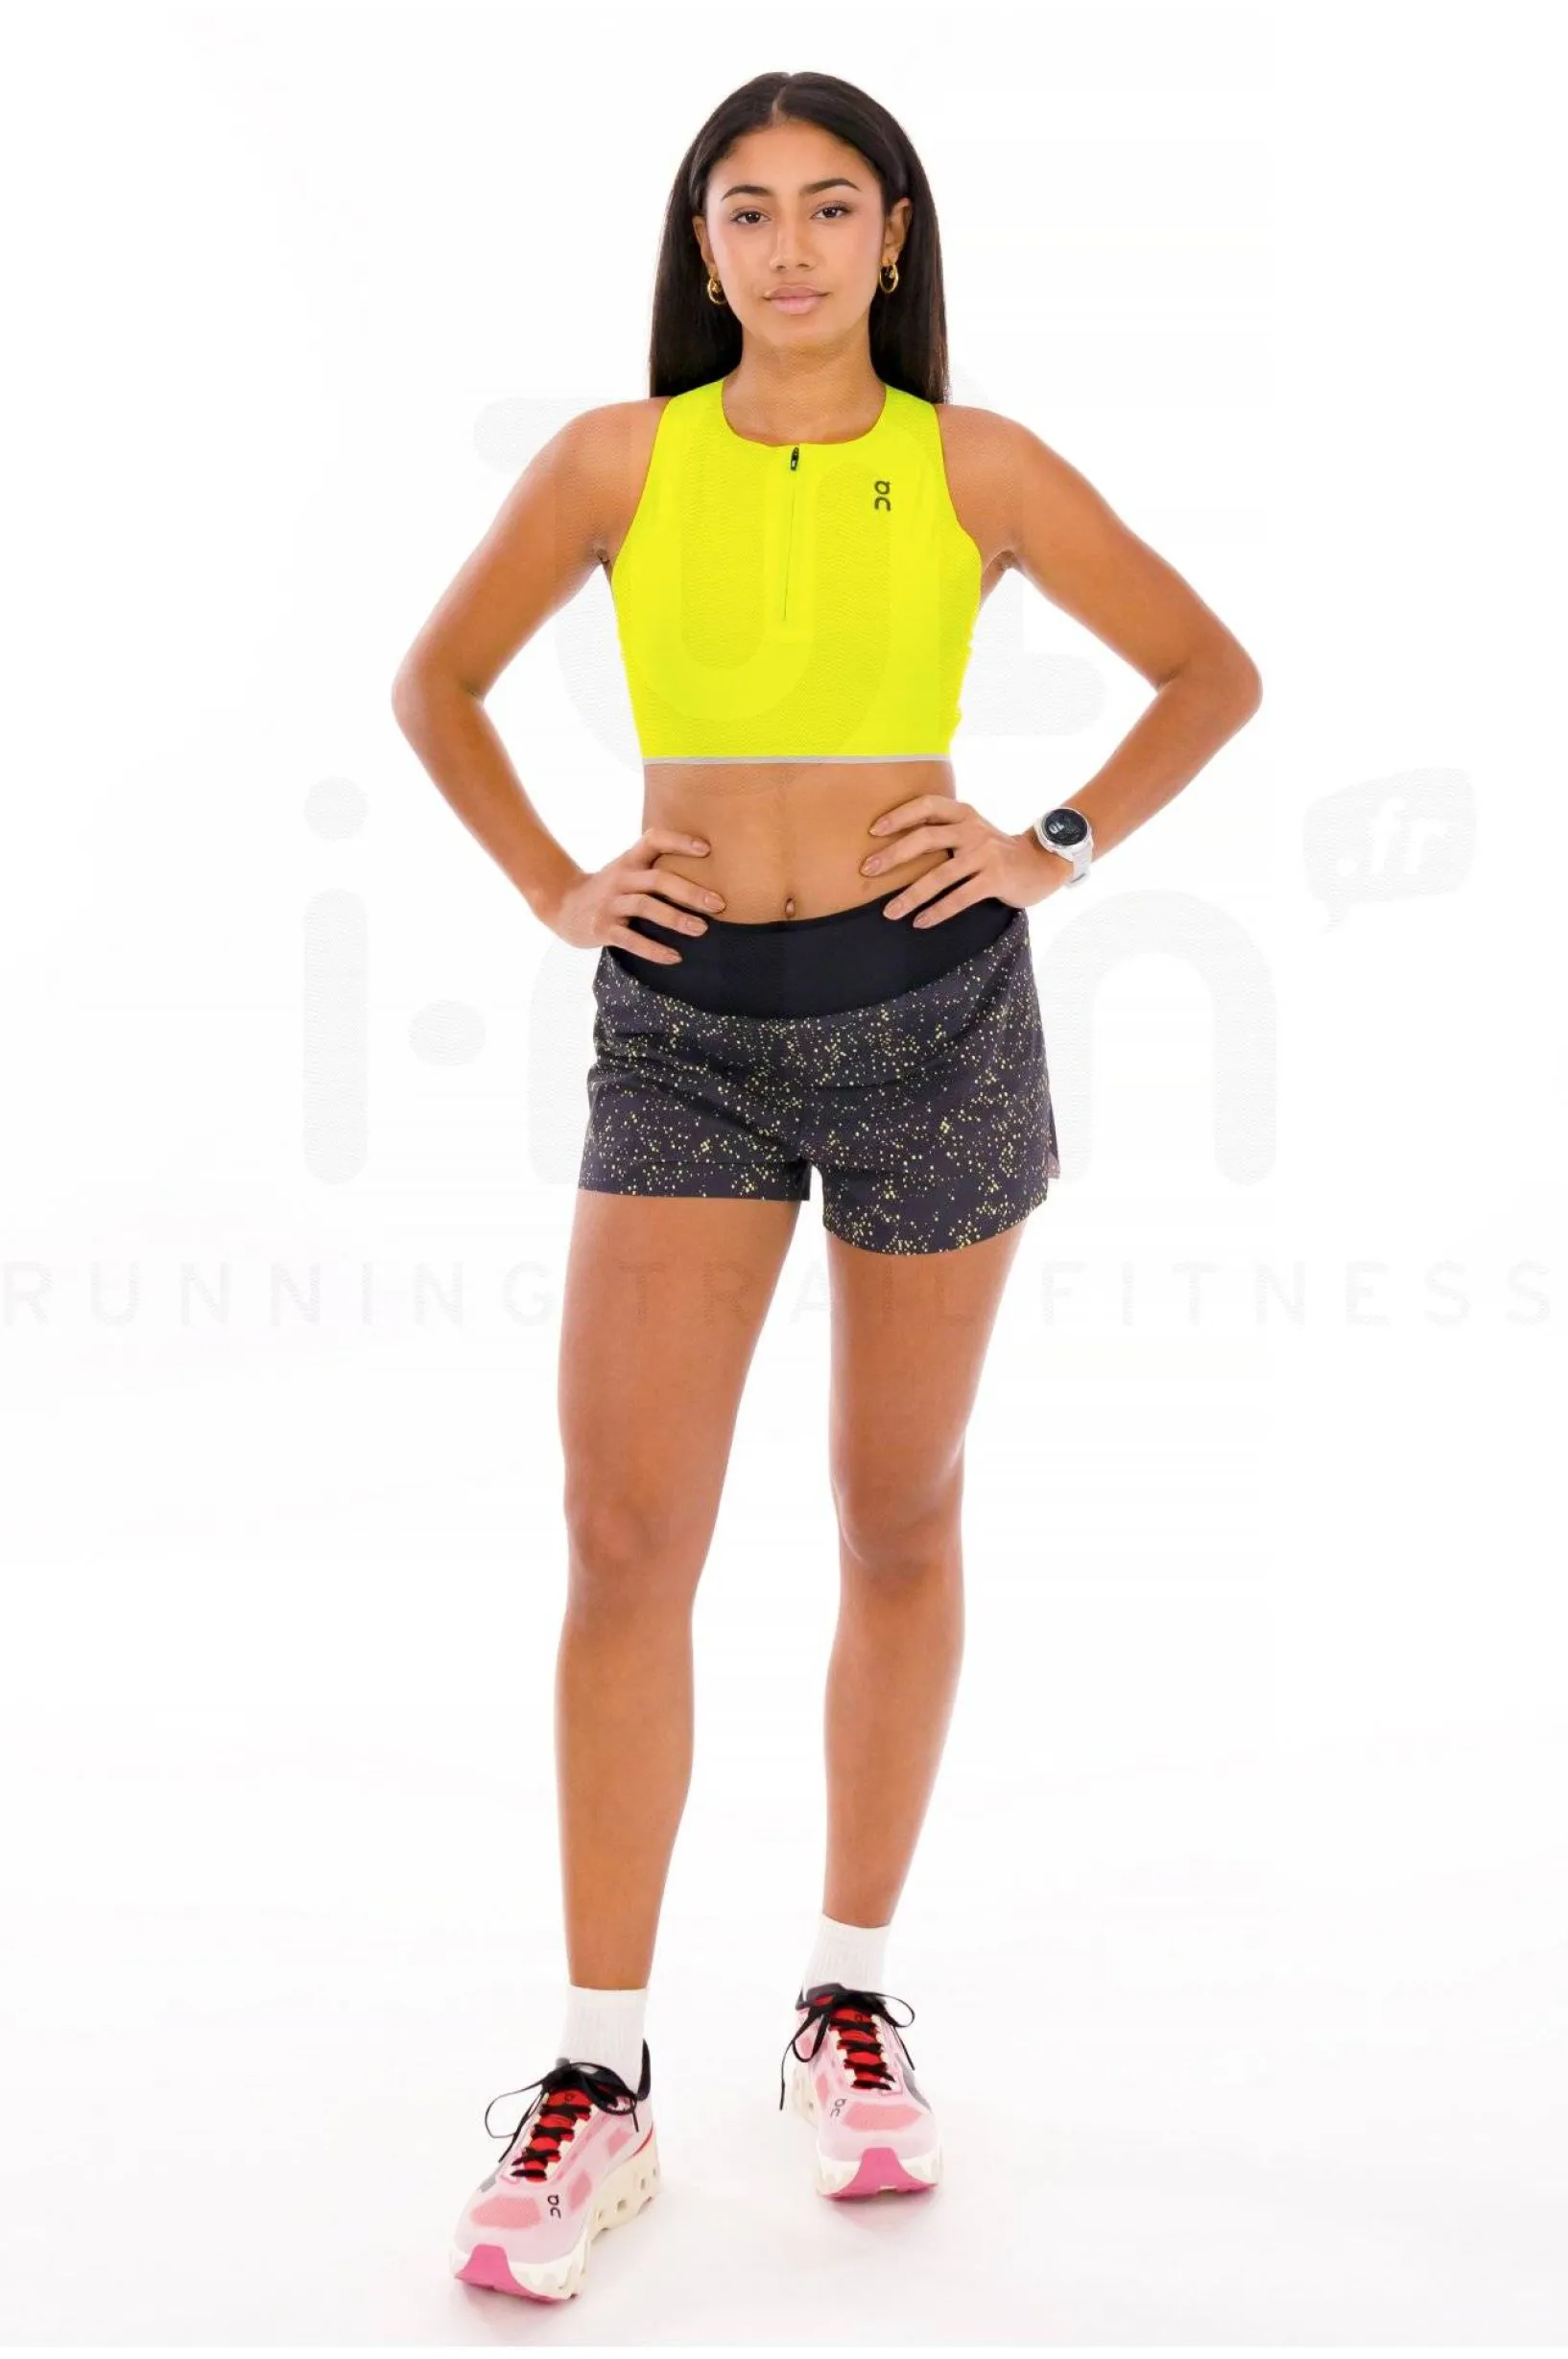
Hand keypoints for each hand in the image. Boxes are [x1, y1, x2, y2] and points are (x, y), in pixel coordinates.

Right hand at [547, 827, 726, 963]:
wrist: (562, 905)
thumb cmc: (609, 889)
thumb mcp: (627, 870)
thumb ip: (655, 867)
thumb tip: (705, 873)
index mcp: (629, 860)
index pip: (654, 840)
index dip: (679, 841)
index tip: (707, 849)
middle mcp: (621, 878)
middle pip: (657, 879)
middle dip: (690, 892)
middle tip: (718, 904)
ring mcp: (611, 903)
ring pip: (645, 907)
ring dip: (675, 918)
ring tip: (701, 929)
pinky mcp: (603, 929)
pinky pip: (631, 940)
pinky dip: (654, 950)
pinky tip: (674, 957)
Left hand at [858, 795, 1069, 922]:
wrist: (1040, 864)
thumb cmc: (995, 851)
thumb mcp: (973, 831)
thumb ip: (945, 831)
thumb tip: (898, 844)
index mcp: (964, 814)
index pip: (928, 806)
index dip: (900, 815)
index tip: (874, 830)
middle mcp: (973, 830)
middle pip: (926, 839)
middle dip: (893, 855)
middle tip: (868, 870)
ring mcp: (985, 855)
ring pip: (940, 875)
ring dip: (911, 895)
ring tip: (889, 912)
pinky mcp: (995, 879)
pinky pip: (959, 898)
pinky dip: (937, 912)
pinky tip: (921, 922)